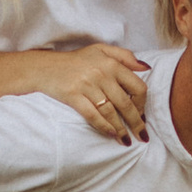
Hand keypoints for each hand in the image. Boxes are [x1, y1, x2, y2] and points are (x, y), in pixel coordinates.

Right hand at [28, 41, 150, 142]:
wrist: (46, 66)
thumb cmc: (77, 60)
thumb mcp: (102, 50)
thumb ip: (125, 56)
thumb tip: (146, 68)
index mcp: (112, 63)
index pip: (137, 87)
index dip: (142, 104)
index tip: (142, 114)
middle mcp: (101, 74)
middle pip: (126, 104)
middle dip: (136, 123)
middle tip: (142, 136)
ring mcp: (87, 85)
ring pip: (110, 112)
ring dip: (120, 129)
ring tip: (126, 140)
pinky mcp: (73, 96)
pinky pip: (92, 115)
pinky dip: (103, 126)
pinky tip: (111, 134)